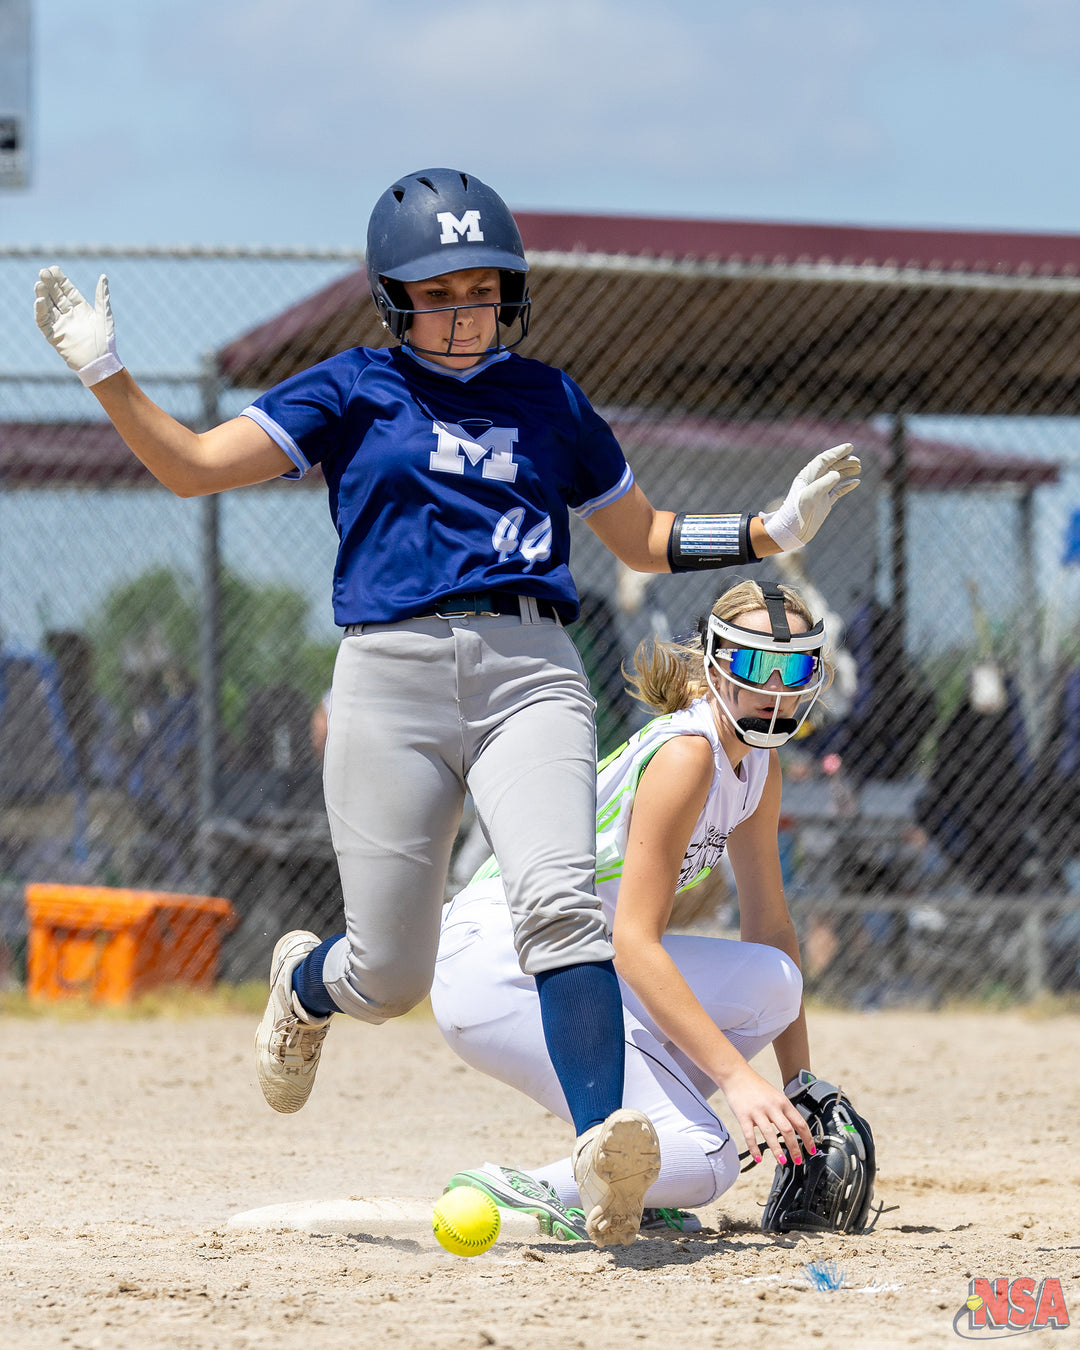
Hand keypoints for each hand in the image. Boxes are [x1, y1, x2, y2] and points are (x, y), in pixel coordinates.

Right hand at [34, 266, 123, 387]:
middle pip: (56, 296)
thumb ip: (102, 296)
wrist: (100, 361)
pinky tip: (39, 300)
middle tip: (43, 272)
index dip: (60, 280)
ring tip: (39, 283)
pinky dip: (40, 311)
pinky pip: (44, 322)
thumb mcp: (103, 315)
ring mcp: (60, 324)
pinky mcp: (53, 335)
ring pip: (48, 307)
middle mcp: (69, 315)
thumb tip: (103, 277)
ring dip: (43, 295)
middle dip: (50, 284)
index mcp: (81, 309)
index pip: (67, 291)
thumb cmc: (105, 340)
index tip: (54, 269)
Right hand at [722, 1062, 817, 1167]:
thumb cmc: (756, 1086)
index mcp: (782, 1102)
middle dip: (795, 1148)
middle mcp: (772, 1106)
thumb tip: (794, 1130)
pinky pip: (750, 1136)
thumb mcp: (775, 1095)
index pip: (800, 1122)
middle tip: (798, 1161)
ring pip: (770, 1134)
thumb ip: (784, 1111)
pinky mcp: (743, 1115)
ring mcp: (757, 1111)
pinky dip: (754, 1149)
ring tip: (782, 1162)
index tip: (812, 1150)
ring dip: (777, 1150)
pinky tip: (758, 1159)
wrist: (736, 1075)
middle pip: (787, 1130)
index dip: (808, 1138)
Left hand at [760, 443, 859, 550]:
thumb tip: (837, 474)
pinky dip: (847, 486)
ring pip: (836, 477)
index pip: (823, 460)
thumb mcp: (809, 497)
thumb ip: (823, 484)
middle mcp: (813, 482)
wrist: (792, 532)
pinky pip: (838, 491)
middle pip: (831, 466)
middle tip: (857, 462)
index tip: (850, 446)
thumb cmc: (796, 514)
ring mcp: (820, 492)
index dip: (836, 452)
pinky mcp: (824, 503)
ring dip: (847, 471)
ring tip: (859, 467)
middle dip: (844, 461)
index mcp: (807, 477)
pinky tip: (856, 482)